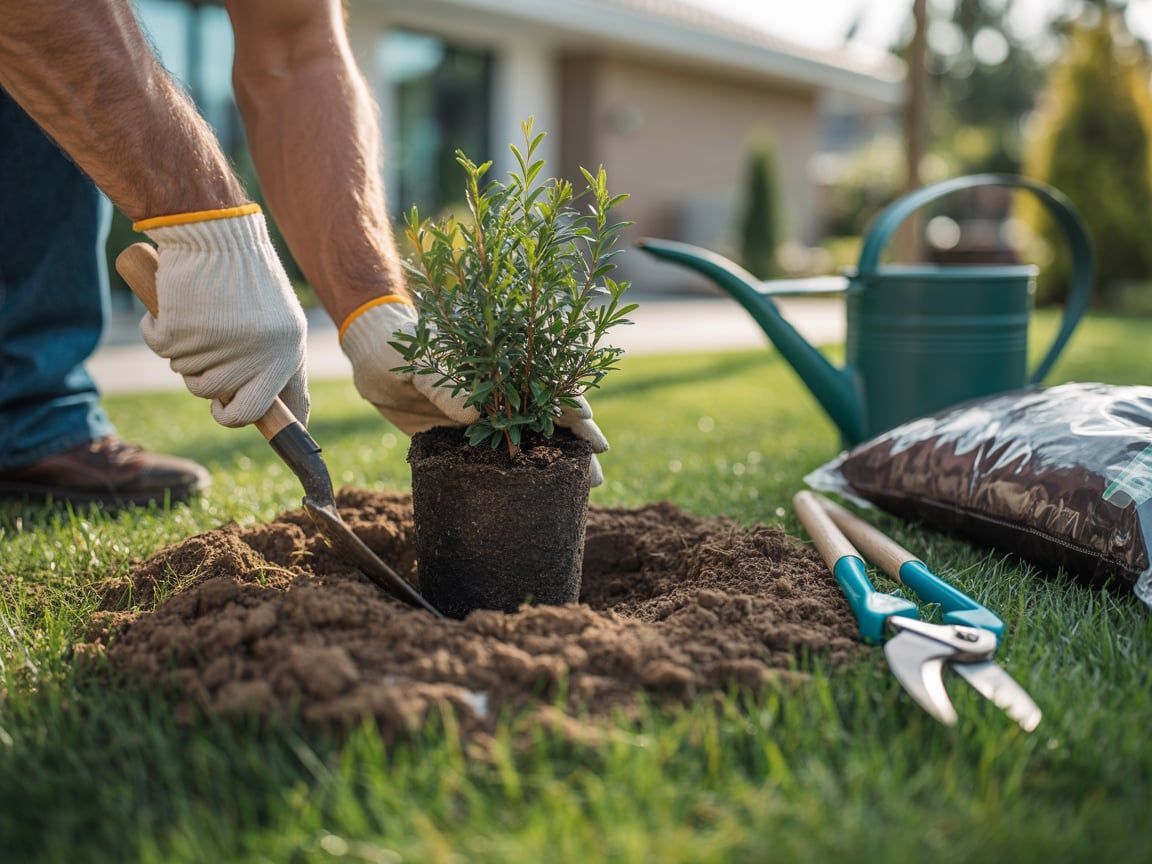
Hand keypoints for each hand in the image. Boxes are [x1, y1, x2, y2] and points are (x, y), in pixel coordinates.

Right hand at [136, 207, 309, 426]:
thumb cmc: (250, 280)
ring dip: (185, 353)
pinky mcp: (179, 331)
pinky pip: (159, 347)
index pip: (259, 410)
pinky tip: (176, 305)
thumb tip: (289, 418)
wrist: (216, 231)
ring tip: (200, 317)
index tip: (226, 414)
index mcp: (284, 355)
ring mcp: (215, 345)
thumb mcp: (283, 325)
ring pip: (187, 375)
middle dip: (206, 380)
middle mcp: (253, 355)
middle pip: (216, 395)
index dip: (238, 417)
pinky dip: (159, 329)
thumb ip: (280, 369)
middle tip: (206, 353)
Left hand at [340, 299, 608, 484]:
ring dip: (555, 466)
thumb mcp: (422, 360)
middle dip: (577, 447)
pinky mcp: (465, 440)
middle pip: (549, 419)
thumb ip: (447, 383)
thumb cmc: (402, 345)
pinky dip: (516, 477)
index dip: (572, 407)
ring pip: (529, 443)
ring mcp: (486, 418)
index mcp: (500, 368)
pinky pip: (496, 461)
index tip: (589, 431)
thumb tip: (476, 412)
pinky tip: (533, 497)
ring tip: (580, 494)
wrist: (372, 355)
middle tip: (594, 479)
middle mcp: (500, 395)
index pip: (547, 386)